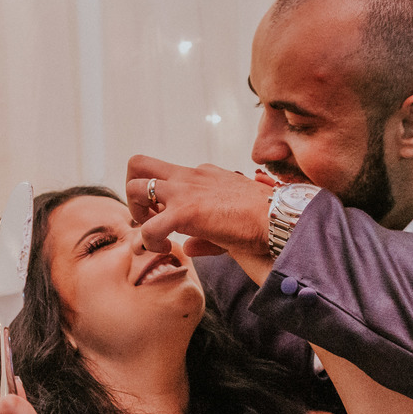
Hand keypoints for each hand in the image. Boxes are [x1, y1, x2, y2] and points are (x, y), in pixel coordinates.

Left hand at [125, 154, 273, 257]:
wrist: (279, 216)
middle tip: (146, 219)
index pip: (167, 175)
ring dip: (135, 214)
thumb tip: (188, 246)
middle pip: (139, 164)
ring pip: (134, 187)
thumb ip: (205, 234)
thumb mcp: (231, 222)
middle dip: (133, 193)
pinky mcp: (186, 212)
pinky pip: (148, 227)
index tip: (166, 220)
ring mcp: (185, 191)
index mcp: (202, 175)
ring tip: (153, 236)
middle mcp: (189, 176)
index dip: (159, 199)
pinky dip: (149, 242)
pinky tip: (165, 250)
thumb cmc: (264, 220)